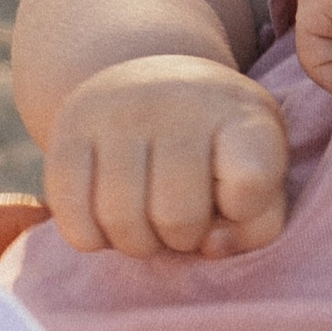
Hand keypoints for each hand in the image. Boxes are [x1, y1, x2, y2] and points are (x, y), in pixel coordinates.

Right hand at [43, 54, 288, 257]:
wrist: (157, 84)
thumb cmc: (219, 149)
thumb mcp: (262, 175)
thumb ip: (257, 224)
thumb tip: (210, 246)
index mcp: (241, 113)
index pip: (250, 183)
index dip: (243, 211)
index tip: (236, 195)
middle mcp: (179, 101)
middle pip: (177, 216)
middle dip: (182, 238)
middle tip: (184, 219)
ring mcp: (118, 110)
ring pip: (121, 222)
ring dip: (138, 243)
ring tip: (150, 218)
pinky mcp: (69, 128)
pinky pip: (74, 220)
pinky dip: (93, 238)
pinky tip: (109, 217)